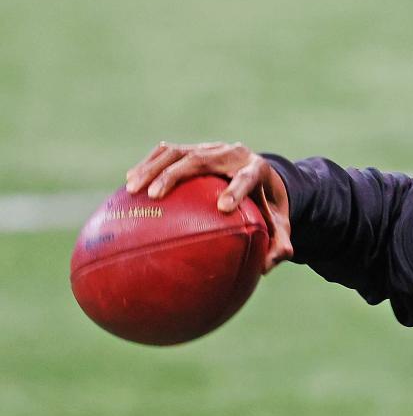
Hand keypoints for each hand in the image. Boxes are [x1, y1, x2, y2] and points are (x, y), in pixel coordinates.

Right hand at [124, 141, 293, 272]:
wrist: (261, 174)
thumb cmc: (267, 207)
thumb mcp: (280, 225)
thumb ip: (280, 245)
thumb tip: (268, 267)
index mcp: (257, 169)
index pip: (247, 177)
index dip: (236, 190)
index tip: (223, 208)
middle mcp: (233, 154)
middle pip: (202, 158)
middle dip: (176, 175)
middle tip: (155, 196)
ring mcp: (211, 148)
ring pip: (178, 151)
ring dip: (152, 168)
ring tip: (132, 189)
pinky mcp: (194, 148)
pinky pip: (168, 152)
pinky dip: (148, 164)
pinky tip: (129, 182)